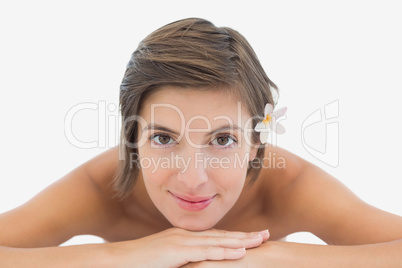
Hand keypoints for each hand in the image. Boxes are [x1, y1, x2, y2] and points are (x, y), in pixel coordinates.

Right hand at [107, 227, 269, 267]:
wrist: (120, 260)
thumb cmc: (142, 263)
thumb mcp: (167, 260)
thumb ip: (184, 261)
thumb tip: (197, 266)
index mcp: (185, 238)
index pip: (216, 237)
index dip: (236, 237)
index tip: (253, 237)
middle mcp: (187, 236)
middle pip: (222, 236)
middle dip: (245, 236)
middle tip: (266, 234)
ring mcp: (182, 242)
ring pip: (218, 241)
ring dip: (241, 241)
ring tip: (260, 241)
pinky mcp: (177, 251)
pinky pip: (206, 252)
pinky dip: (224, 252)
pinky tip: (239, 254)